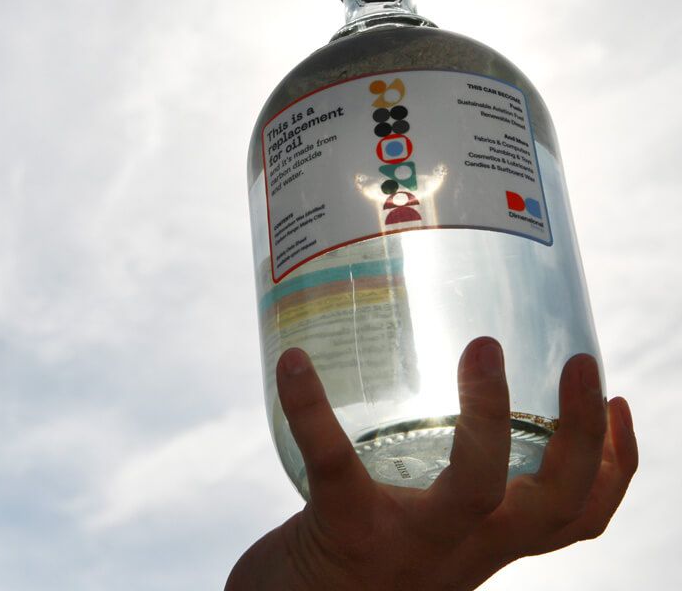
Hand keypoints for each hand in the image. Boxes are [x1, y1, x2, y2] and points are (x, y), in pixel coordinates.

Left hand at [225, 338, 636, 590]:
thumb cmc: (353, 564)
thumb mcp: (421, 535)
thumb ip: (443, 492)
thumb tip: (451, 396)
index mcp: (484, 546)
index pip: (574, 518)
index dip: (612, 467)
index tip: (618, 403)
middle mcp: (459, 552)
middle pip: (554, 504)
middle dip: (582, 434)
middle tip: (581, 362)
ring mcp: (405, 546)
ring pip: (476, 488)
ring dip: (489, 414)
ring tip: (484, 345)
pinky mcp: (340, 532)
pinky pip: (331, 462)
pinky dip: (309, 408)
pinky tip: (292, 363)